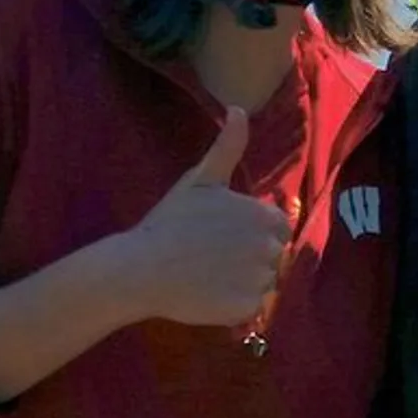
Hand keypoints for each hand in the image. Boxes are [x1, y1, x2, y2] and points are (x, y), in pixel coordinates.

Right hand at [120, 108, 290, 326]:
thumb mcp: (200, 179)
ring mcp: (260, 279)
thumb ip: (228, 147)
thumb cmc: (169, 222)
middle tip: (212, 258)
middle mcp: (270, 247)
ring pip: (265, 284)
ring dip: (244, 282)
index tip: (223, 237)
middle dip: (249, 258)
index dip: (253, 234)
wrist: (139, 268)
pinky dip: (236, 307)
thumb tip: (239, 108)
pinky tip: (209, 295)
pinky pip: (253, 309)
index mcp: (265, 216)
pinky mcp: (247, 308)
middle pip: (274, 256)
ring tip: (208, 275)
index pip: (278, 228)